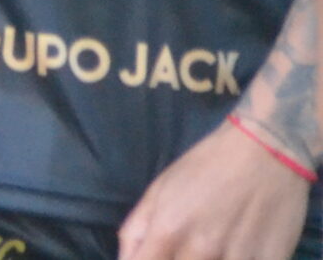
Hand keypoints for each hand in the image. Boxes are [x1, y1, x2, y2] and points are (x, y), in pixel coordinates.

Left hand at [120, 118, 311, 259]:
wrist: (265, 151)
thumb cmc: (205, 168)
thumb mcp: (159, 190)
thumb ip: (135, 230)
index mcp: (167, 230)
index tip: (154, 259)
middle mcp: (201, 248)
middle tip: (184, 251)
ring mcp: (239, 257)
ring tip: (211, 249)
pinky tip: (237, 251)